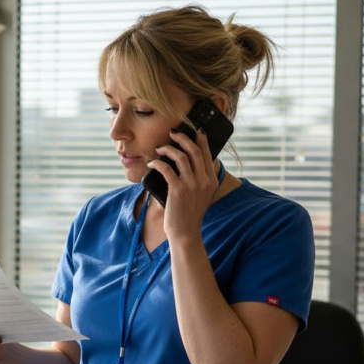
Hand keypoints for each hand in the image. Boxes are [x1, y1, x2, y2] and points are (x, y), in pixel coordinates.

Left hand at [147, 129, 217, 245]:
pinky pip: (167, 168)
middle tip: (172, 133)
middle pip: (194, 151)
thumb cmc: (189, 214)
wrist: (185, 233)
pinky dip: (157, 163)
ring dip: (168, 149)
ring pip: (181, 157)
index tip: (195, 130)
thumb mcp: (200, 195)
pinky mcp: (178, 190)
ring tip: (159, 148)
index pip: (207, 154)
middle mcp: (204, 181)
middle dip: (182, 138)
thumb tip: (186, 161)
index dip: (201, 140)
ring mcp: (192, 185)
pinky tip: (152, 163)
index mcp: (211, 180)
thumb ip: (198, 180)